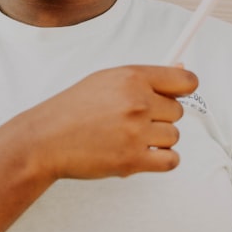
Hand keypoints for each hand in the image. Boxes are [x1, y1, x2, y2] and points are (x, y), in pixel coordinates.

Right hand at [20, 64, 198, 180]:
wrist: (46, 139)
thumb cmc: (74, 109)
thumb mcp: (106, 80)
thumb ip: (145, 78)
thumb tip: (181, 71)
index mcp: (132, 77)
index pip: (185, 81)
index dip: (185, 89)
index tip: (179, 95)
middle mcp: (137, 102)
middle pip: (178, 111)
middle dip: (160, 117)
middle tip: (134, 120)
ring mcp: (135, 132)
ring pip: (173, 136)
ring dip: (157, 140)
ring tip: (129, 137)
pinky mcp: (132, 160)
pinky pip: (170, 160)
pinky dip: (161, 160)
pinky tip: (142, 154)